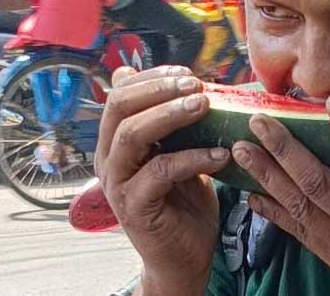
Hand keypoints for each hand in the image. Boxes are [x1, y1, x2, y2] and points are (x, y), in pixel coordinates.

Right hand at [96, 66, 230, 293]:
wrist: (184, 256)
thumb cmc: (185, 200)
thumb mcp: (181, 151)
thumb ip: (176, 122)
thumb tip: (180, 78)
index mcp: (116, 140)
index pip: (120, 93)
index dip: (153, 77)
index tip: (188, 73)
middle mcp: (109, 158)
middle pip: (119, 107)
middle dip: (159, 89)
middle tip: (196, 86)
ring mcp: (118, 183)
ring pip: (132, 135)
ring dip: (170, 115)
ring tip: (204, 107)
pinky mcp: (134, 207)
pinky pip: (159, 172)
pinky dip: (192, 158)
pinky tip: (220, 154)